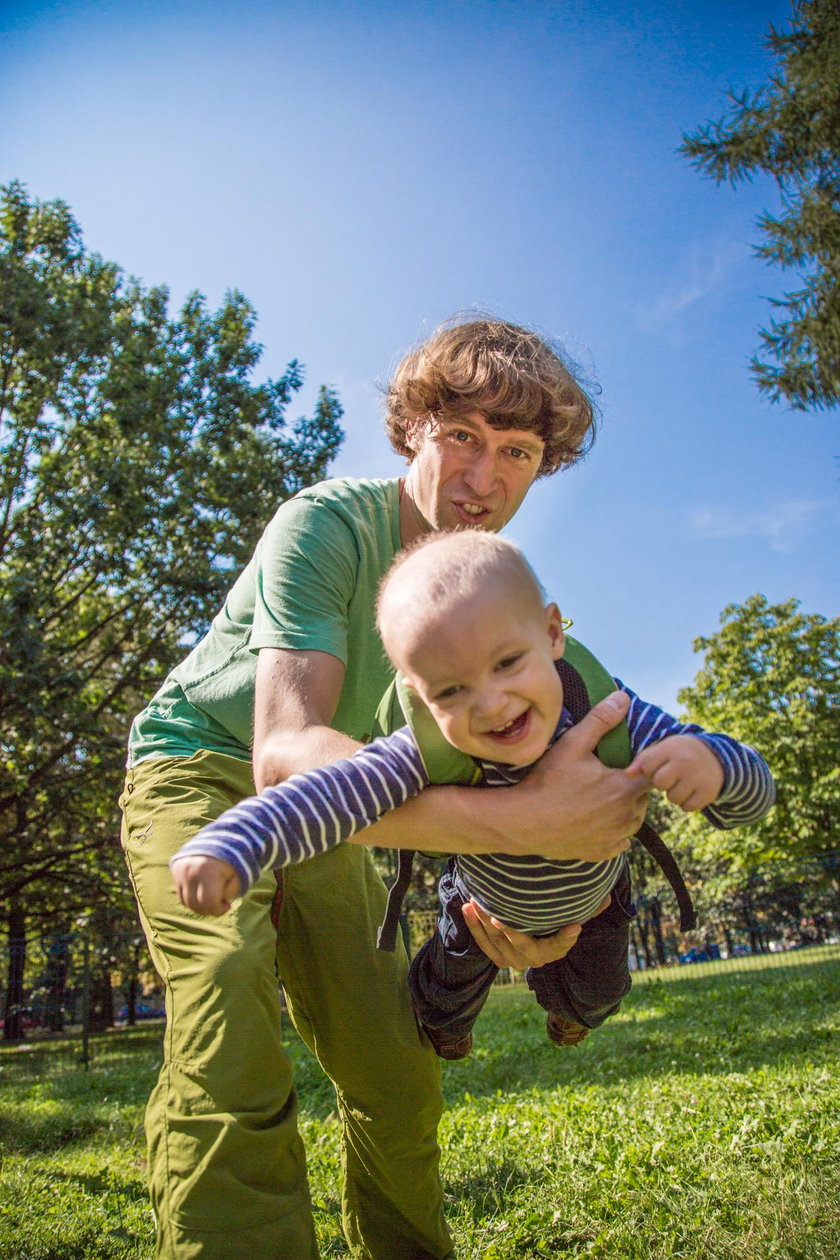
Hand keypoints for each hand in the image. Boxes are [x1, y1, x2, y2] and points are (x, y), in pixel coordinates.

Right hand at [171, 855, 241, 915]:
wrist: (217, 837)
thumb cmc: (231, 859)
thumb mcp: (237, 874)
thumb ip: (231, 891)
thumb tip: (221, 902)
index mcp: (208, 870)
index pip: (209, 903)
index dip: (219, 910)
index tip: (227, 906)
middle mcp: (190, 870)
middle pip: (196, 905)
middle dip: (210, 910)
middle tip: (220, 904)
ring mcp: (180, 870)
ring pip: (187, 902)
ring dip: (200, 906)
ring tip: (212, 900)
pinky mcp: (175, 870)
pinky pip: (181, 895)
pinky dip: (192, 899)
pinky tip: (203, 894)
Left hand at [463, 895, 610, 969]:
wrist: (530, 942)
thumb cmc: (552, 923)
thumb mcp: (570, 917)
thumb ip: (588, 910)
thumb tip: (607, 897)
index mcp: (552, 951)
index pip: (559, 946)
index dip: (566, 938)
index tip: (574, 927)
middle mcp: (532, 959)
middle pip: (519, 944)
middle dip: (507, 928)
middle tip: (496, 912)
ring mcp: (512, 960)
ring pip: (496, 942)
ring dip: (483, 922)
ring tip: (475, 901)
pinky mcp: (496, 957)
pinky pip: (482, 943)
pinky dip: (473, 926)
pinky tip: (466, 907)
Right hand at [510, 691, 649, 861]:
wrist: (523, 822)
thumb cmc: (547, 782)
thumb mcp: (573, 744)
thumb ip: (601, 720)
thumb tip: (623, 697)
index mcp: (625, 788)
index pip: (652, 775)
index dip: (641, 767)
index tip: (626, 763)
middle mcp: (626, 816)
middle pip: (643, 798)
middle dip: (632, 787)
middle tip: (609, 777)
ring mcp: (614, 837)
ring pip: (634, 821)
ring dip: (626, 810)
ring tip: (604, 798)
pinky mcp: (601, 852)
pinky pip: (620, 843)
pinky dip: (614, 832)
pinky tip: (597, 821)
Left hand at [626, 735, 723, 811]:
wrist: (715, 757)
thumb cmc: (679, 753)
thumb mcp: (662, 750)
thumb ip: (642, 760)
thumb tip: (627, 774)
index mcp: (671, 748)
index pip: (647, 765)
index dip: (649, 769)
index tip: (659, 765)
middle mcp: (686, 761)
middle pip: (659, 783)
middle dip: (662, 782)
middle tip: (672, 775)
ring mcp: (699, 777)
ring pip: (673, 798)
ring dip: (675, 794)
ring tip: (682, 782)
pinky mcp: (709, 792)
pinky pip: (687, 807)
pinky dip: (687, 802)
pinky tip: (692, 790)